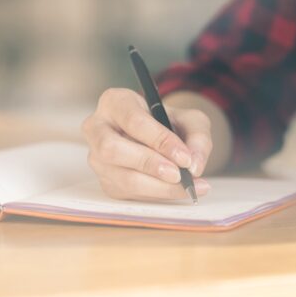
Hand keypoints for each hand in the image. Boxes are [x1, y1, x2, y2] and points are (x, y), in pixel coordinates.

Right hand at [82, 88, 211, 200]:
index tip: (184, 156)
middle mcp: (97, 128)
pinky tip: (177, 191)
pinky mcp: (106, 181)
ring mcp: (97, 157)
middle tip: (179, 174)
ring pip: (121, 177)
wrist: (161, 139)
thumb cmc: (171, 123)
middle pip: (113, 149)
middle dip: (149, 164)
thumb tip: (194, 166)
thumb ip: (198, 137)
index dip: (159, 140)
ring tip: (186, 186)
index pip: (133, 120)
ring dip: (157, 186)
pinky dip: (157, 195)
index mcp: (115, 102)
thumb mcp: (191, 120)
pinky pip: (128, 193)